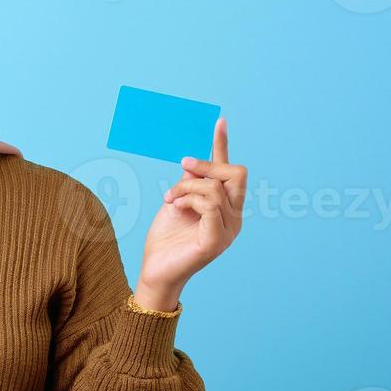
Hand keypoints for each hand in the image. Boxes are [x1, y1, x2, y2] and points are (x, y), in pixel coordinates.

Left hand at [136, 117, 246, 308]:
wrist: (155, 270)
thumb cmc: (166, 238)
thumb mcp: (177, 200)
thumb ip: (190, 182)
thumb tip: (195, 162)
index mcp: (227, 208)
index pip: (231, 172)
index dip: (223, 145)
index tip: (219, 121)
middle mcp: (233, 218)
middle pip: (236, 175)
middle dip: (208, 165)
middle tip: (183, 167)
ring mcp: (228, 231)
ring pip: (216, 188)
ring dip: (187, 187)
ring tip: (170, 198)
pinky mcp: (216, 241)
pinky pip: (209, 206)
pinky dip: (189, 200)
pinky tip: (175, 206)